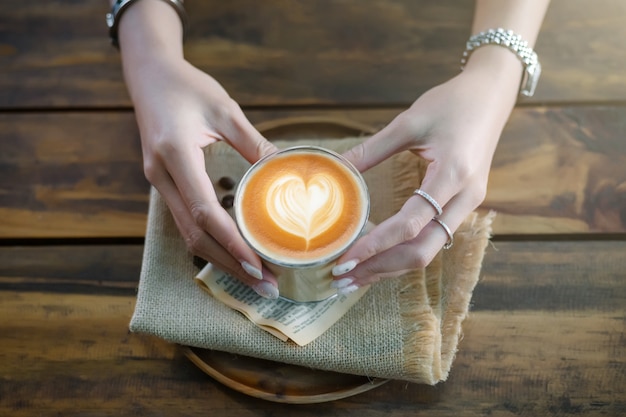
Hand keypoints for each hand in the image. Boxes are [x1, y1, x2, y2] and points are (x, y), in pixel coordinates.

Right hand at [127, 57, 278, 296]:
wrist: (149, 74)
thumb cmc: (188, 86)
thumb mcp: (226, 109)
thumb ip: (254, 143)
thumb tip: (285, 174)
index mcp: (175, 155)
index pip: (205, 211)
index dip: (232, 243)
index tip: (259, 265)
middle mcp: (161, 176)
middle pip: (195, 235)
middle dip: (230, 264)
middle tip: (265, 285)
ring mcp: (159, 183)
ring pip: (189, 234)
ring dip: (221, 259)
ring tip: (255, 278)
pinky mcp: (164, 184)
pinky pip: (187, 222)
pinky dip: (211, 242)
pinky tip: (234, 254)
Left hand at [331, 65, 517, 292]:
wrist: (491, 95)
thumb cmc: (452, 102)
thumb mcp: (409, 121)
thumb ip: (371, 149)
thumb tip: (335, 168)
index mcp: (453, 174)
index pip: (411, 223)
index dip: (376, 244)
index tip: (345, 258)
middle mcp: (466, 198)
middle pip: (422, 250)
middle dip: (381, 267)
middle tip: (343, 277)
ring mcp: (468, 205)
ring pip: (429, 251)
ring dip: (391, 266)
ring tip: (355, 276)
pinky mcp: (463, 205)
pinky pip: (434, 239)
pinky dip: (404, 253)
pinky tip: (379, 258)